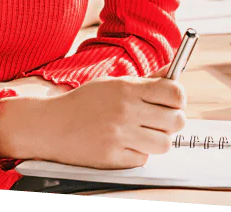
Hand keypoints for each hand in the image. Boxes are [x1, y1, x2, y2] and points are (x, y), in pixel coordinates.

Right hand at [28, 65, 187, 168]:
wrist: (52, 125)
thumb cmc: (83, 103)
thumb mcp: (113, 83)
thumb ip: (145, 81)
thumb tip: (173, 70)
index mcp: (127, 88)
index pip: (174, 93)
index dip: (179, 98)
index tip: (174, 101)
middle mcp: (126, 111)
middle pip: (176, 121)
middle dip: (173, 121)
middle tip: (161, 120)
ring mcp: (121, 136)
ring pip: (164, 144)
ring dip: (157, 140)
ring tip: (143, 134)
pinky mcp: (114, 158)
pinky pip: (144, 159)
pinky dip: (138, 153)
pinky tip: (125, 144)